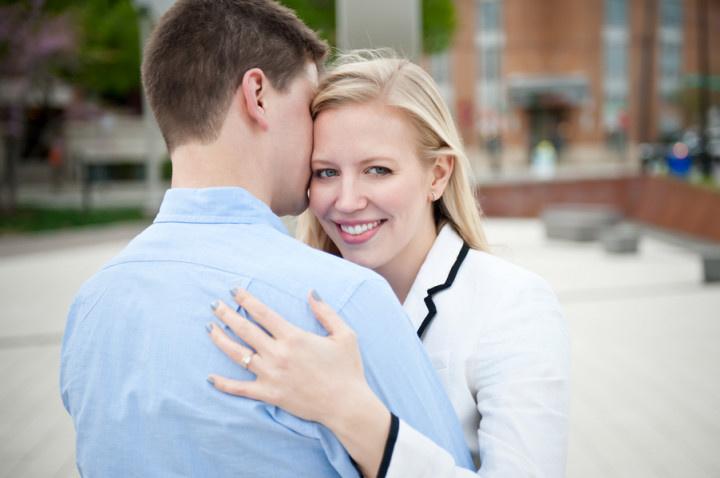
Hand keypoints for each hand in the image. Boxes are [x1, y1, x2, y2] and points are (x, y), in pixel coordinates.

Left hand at [207, 289, 391, 476]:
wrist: (346, 405)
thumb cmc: (347, 369)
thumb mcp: (344, 335)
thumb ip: (326, 312)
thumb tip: (311, 292)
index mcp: (294, 337)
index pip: (263, 313)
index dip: (246, 299)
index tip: (234, 290)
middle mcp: (278, 353)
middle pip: (245, 329)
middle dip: (227, 314)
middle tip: (214, 304)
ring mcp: (271, 375)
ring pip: (238, 354)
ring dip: (221, 339)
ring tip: (209, 328)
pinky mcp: (269, 394)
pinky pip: (240, 388)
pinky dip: (223, 384)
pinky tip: (210, 377)